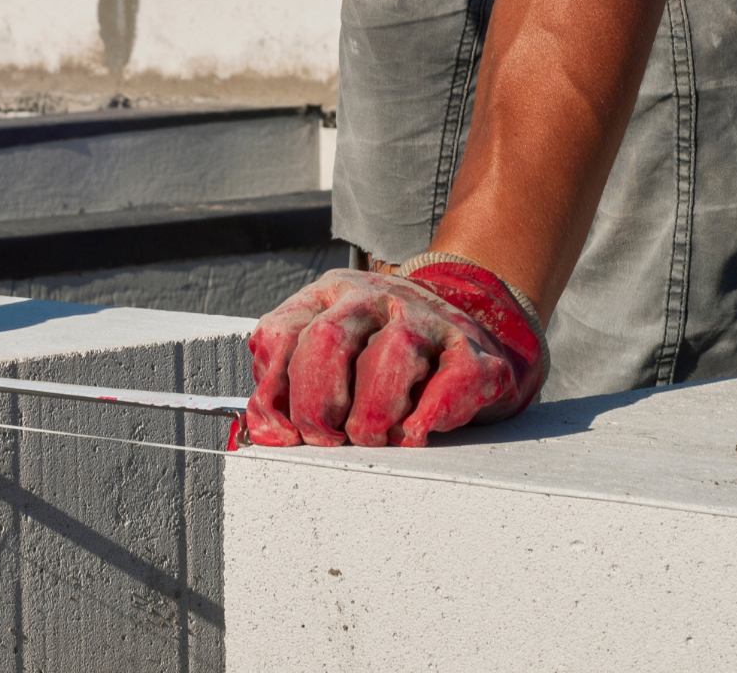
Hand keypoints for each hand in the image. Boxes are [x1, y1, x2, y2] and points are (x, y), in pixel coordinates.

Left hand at [243, 262, 546, 447]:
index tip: (284, 435)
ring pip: (392, 354)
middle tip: (328, 440)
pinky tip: (415, 433)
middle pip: (327, 339)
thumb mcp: (326, 363)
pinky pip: (453, 378)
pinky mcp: (472, 348)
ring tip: (374, 439)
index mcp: (325, 297)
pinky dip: (430, 415)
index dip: (274, 392)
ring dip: (374, 414)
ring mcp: (426, 316)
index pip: (281, 334)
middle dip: (318, 404)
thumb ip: (286, 390)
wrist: (465, 336)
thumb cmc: (379, 362)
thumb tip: (263, 433)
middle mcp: (372, 298)